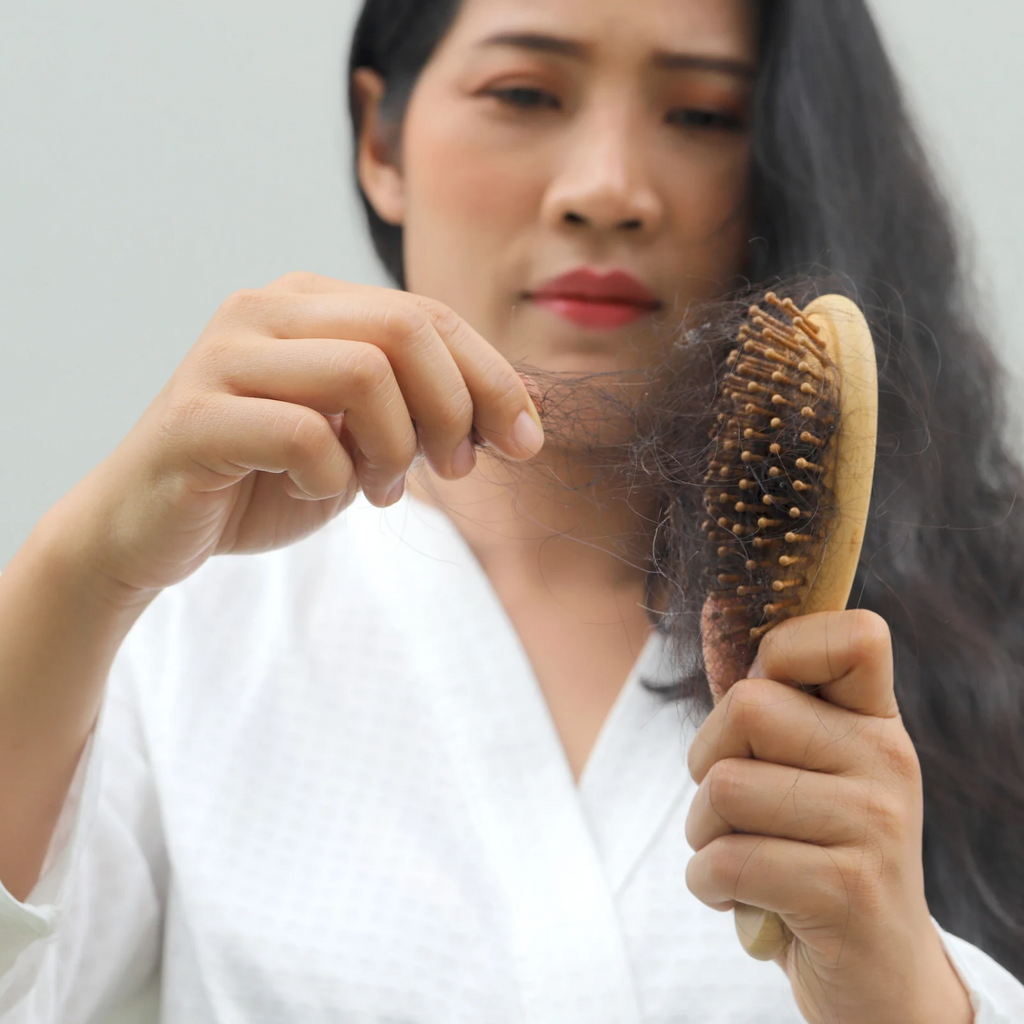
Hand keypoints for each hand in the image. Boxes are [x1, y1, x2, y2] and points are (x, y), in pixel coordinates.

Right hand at [48, 271, 542, 598]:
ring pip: (363, 372)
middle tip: (456, 469)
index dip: (494, 378)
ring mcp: (224, 356)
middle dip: (456, 407)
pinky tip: (322, 495)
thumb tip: (527, 406)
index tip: (526, 441)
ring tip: (381, 488)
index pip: (430, 316)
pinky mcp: (193, 416)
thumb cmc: (266, 478)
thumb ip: (428, 412)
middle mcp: (266, 310)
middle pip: (406, 330)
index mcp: (311, 303)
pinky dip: (334, 477)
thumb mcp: (366, 441)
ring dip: (396, 446)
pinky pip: (304, 434)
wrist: (152, 529)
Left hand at [684, 609, 973, 1023]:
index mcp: (878, 722)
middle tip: (733, 806)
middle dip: (708, 760)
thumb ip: (771, 701)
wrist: (879, 976)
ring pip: (723, 787)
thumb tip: (714, 603)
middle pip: (746, 705)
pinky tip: (742, 900)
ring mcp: (875, 826)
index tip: (761, 708)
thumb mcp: (811, 771)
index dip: (779, 652)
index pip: (851, 633)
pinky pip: (725, 861)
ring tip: (742, 857)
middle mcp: (888, 762)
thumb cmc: (817, 854)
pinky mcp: (847, 892)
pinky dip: (708, 885)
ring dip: (704, 834)